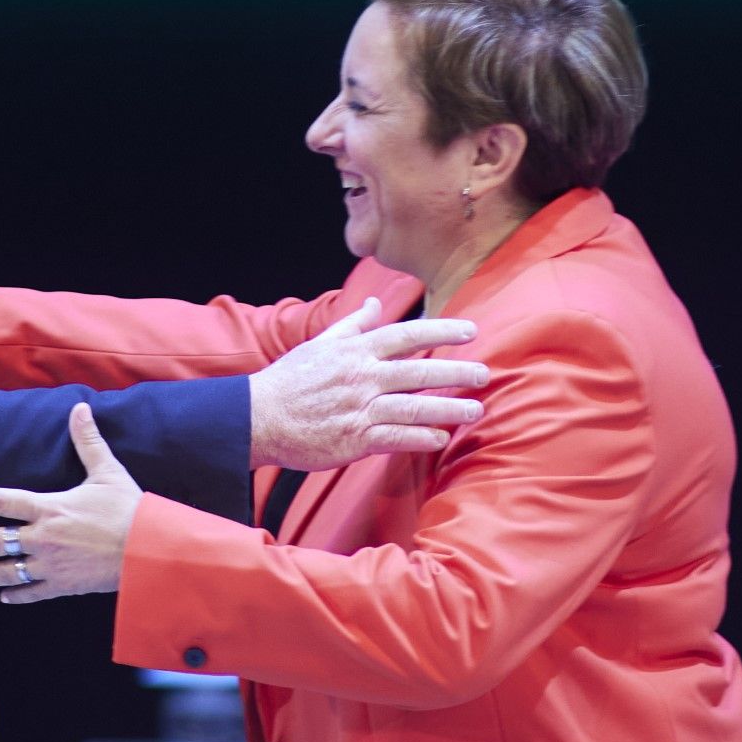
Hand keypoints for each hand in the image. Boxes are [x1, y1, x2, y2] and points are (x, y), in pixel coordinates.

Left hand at [0, 404, 142, 603]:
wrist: (150, 552)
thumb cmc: (130, 511)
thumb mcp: (108, 472)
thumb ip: (88, 442)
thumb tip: (79, 408)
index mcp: (50, 508)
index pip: (2, 500)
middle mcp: (43, 538)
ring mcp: (51, 565)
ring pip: (5, 571)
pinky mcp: (64, 585)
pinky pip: (33, 591)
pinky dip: (16, 593)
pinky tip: (3, 595)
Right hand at [249, 297, 487, 470]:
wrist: (258, 419)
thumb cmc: (288, 380)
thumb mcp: (319, 344)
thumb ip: (352, 324)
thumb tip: (374, 302)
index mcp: (355, 351)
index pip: (407, 335)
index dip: (442, 331)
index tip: (471, 330)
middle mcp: (362, 378)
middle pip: (420, 372)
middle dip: (456, 372)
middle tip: (484, 374)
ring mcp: (360, 409)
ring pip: (415, 407)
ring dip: (449, 408)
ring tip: (475, 409)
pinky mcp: (355, 440)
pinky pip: (397, 438)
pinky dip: (421, 437)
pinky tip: (441, 437)